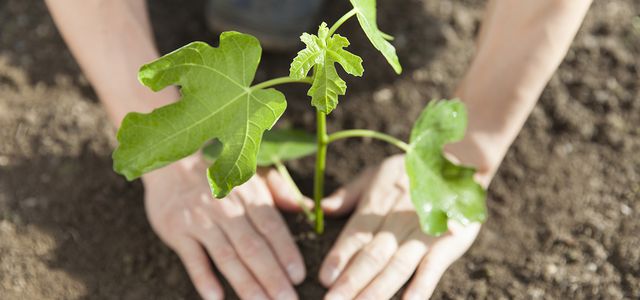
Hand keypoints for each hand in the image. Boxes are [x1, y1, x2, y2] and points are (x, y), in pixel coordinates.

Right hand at [142, 153, 304, 299]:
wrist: (171, 164)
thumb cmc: (220, 175)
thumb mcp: (252, 175)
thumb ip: (280, 192)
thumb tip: (306, 206)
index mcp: (249, 196)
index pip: (271, 227)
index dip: (286, 252)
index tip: (299, 276)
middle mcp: (226, 209)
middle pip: (252, 247)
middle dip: (272, 276)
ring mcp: (201, 220)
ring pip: (226, 256)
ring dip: (245, 283)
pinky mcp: (177, 230)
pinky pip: (192, 257)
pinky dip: (203, 278)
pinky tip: (216, 297)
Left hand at [319, 155, 487, 299]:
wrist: (459, 162)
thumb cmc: (410, 170)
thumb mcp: (376, 174)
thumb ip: (348, 195)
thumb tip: (320, 208)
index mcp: (376, 206)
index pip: (355, 236)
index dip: (340, 257)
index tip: (324, 277)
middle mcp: (396, 223)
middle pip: (372, 256)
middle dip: (351, 282)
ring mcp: (422, 235)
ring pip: (397, 267)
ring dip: (378, 290)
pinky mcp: (447, 243)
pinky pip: (433, 268)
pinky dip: (421, 286)